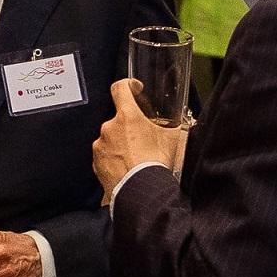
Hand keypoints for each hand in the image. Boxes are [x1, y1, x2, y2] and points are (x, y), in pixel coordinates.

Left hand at [93, 77, 185, 196]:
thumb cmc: (155, 164)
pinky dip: (114, 159)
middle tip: (143, 140)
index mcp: (127, 116)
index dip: (128, 85)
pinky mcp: (96, 162)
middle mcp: (109, 128)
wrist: (141, 191)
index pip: (120, 88)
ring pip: (111, 138)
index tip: (134, 89)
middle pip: (118, 119)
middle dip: (129, 127)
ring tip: (136, 158)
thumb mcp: (171, 140)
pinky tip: (127, 168)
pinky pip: (105, 155)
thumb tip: (180, 124)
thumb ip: (171, 127)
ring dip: (121, 144)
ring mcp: (100, 146)